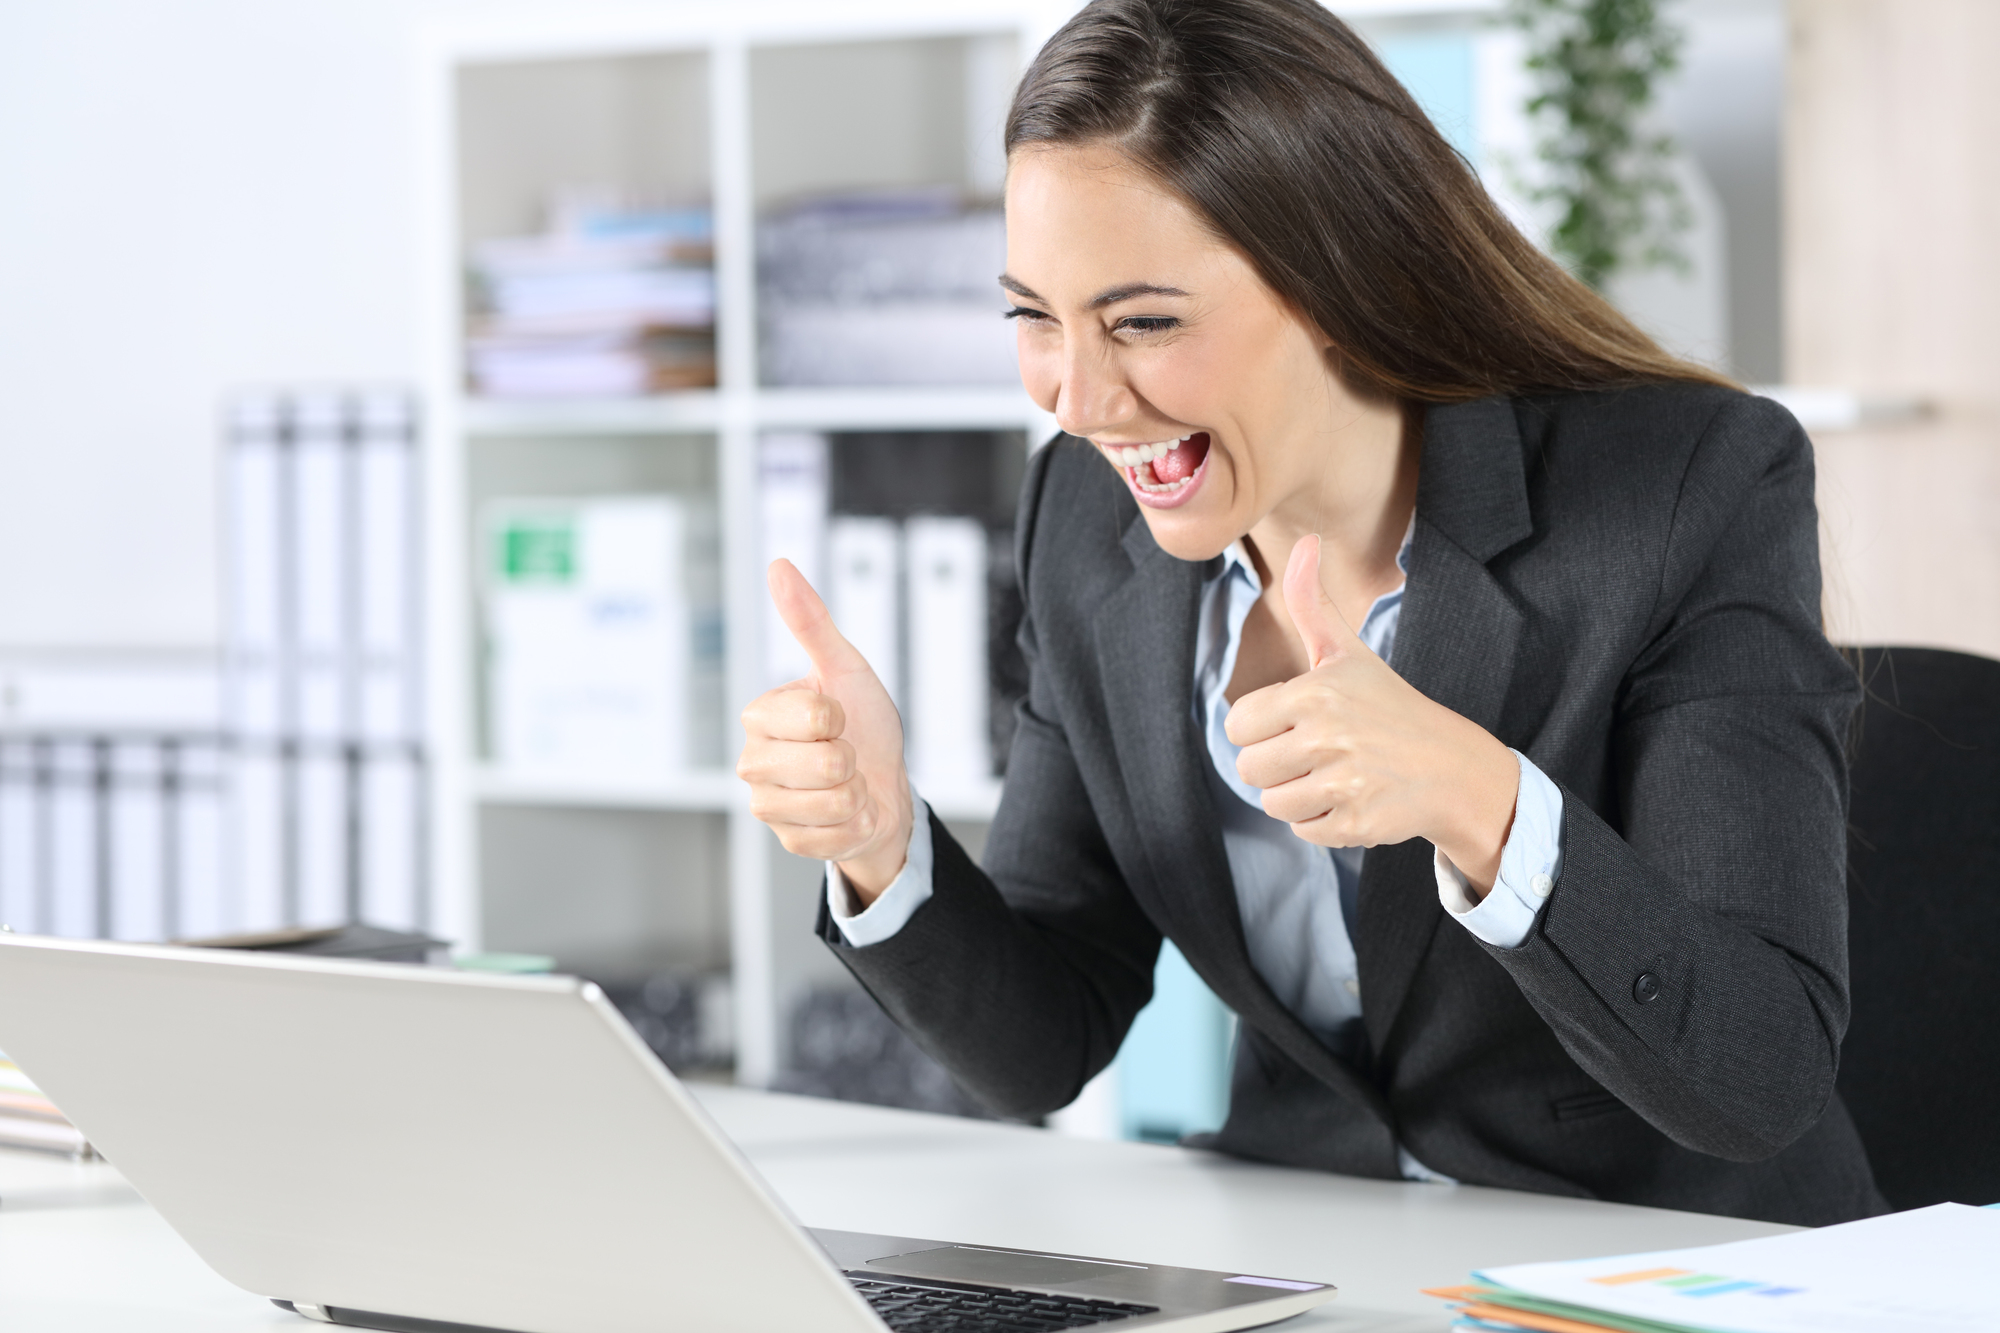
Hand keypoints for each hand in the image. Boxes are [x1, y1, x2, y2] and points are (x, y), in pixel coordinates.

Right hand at [737, 559, 913, 901]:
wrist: (885, 783)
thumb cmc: (862, 723)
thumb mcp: (844, 667)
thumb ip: (810, 621)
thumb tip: (779, 566)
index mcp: (759, 716)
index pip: (815, 716)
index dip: (841, 716)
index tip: (838, 717)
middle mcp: (752, 762)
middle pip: (825, 763)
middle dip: (851, 757)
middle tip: (844, 753)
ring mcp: (767, 806)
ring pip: (834, 801)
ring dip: (857, 792)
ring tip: (847, 783)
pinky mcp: (789, 842)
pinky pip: (838, 835)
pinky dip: (857, 823)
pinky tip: (847, 813)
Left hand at [1224, 535, 1518, 894]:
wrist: (1451, 766)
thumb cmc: (1388, 706)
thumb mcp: (1348, 653)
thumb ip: (1313, 603)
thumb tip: (1307, 541)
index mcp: (1314, 692)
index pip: (1238, 725)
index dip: (1260, 728)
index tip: (1294, 723)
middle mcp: (1327, 737)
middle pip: (1249, 768)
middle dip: (1276, 765)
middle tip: (1316, 753)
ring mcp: (1343, 782)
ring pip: (1273, 803)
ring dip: (1297, 795)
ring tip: (1333, 776)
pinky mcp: (1356, 822)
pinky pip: (1303, 830)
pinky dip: (1322, 821)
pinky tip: (1351, 799)